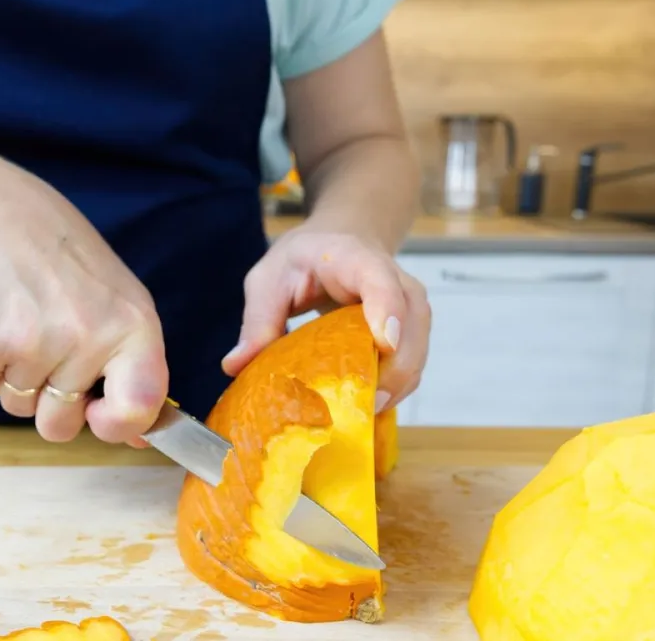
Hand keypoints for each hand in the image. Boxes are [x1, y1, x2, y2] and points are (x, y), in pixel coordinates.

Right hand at [0, 146, 167, 445]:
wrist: (2, 217)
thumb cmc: (70, 271)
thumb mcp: (122, 309)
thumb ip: (135, 375)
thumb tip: (139, 439)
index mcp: (132, 328)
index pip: (137, 409)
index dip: (117, 426)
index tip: (99, 411)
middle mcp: (83, 336)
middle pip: (60, 426)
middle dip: (52, 403)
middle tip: (50, 344)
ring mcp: (26, 341)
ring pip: (18, 408)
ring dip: (18, 377)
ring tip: (24, 321)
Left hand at [221, 222, 430, 412]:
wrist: (340, 241)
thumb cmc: (303, 260)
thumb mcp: (269, 279)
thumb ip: (257, 320)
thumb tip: (236, 365)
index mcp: (353, 259)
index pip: (380, 279)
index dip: (387, 309)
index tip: (385, 342)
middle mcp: (394, 280)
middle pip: (412, 322)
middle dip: (396, 367)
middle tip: (367, 403)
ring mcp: (408, 307)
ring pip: (418, 348)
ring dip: (397, 384)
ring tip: (365, 412)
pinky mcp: (411, 332)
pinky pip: (412, 364)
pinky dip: (396, 388)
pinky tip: (369, 407)